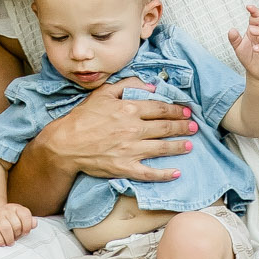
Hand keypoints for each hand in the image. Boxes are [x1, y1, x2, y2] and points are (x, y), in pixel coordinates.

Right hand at [0, 204, 34, 245]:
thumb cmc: (8, 221)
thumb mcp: (19, 219)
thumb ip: (29, 222)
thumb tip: (34, 223)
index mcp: (16, 208)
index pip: (25, 215)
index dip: (27, 226)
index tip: (25, 233)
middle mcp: (6, 210)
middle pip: (16, 224)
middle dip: (17, 234)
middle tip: (15, 238)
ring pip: (6, 228)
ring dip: (9, 239)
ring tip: (9, 242)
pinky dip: (0, 240)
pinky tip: (2, 242)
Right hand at [35, 74, 195, 184]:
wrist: (66, 143)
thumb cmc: (82, 117)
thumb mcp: (103, 93)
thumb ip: (128, 85)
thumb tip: (150, 87)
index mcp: (129, 109)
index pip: (160, 108)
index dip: (176, 109)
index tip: (186, 111)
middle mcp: (133, 129)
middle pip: (165, 127)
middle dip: (182, 126)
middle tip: (193, 127)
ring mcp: (130, 150)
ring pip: (162, 148)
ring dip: (178, 146)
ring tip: (189, 144)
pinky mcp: (125, 168)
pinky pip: (149, 173)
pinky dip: (164, 174)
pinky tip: (176, 173)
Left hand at [229, 6, 258, 83]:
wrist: (256, 72)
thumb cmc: (249, 57)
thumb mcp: (238, 48)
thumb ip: (235, 39)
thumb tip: (231, 30)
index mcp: (255, 31)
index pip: (256, 18)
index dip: (254, 12)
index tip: (248, 6)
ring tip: (251, 30)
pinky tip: (255, 48)